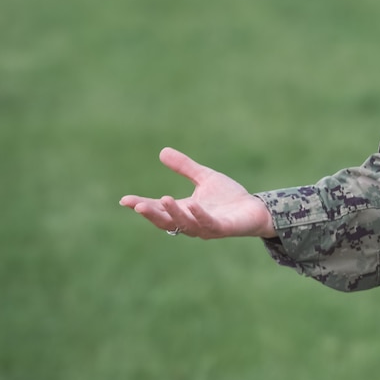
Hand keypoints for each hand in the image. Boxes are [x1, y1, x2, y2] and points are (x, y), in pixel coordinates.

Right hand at [119, 147, 275, 238]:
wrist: (255, 209)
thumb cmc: (228, 197)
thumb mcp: (204, 178)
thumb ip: (185, 168)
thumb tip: (162, 151)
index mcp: (183, 210)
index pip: (158, 209)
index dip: (141, 205)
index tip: (124, 200)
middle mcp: (191, 222)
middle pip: (165, 221)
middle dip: (151, 214)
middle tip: (137, 205)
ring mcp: (206, 227)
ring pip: (184, 224)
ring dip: (173, 213)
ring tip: (163, 199)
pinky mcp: (222, 228)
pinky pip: (208, 223)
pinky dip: (199, 216)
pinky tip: (193, 204)